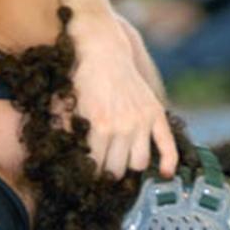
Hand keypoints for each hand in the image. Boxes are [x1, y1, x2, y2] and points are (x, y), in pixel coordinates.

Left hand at [68, 15, 177, 178]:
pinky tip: (163, 174)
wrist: (102, 51)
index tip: (87, 179)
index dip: (90, 175)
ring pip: (139, 163)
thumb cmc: (80, 79)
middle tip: (101, 172)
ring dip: (129, 166)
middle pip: (117, 169)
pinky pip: (167, 144)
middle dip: (107, 173)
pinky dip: (167, 161)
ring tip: (120, 163)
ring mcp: (142, 120)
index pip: (96, 166)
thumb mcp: (67, 106)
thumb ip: (66, 132)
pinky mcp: (156, 113)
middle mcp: (123, 126)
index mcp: (99, 126)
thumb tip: (62, 157)